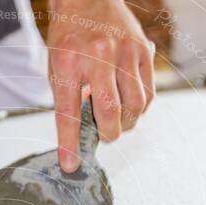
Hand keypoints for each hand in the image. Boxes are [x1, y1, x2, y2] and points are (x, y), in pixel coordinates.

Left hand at [47, 0, 154, 172]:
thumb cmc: (69, 38)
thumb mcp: (57, 66)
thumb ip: (69, 99)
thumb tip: (82, 136)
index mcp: (67, 61)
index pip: (68, 112)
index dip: (69, 143)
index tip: (70, 166)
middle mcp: (97, 55)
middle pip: (110, 111)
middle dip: (109, 134)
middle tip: (105, 135)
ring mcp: (125, 51)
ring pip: (135, 106)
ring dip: (127, 123)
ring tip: (118, 121)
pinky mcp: (144, 50)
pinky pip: (148, 94)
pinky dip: (140, 108)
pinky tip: (130, 105)